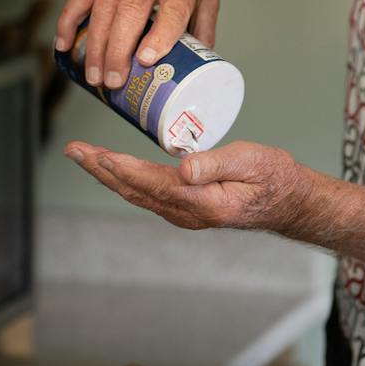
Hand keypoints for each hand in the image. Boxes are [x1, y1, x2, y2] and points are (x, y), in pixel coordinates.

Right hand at [54, 0, 219, 90]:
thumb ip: (203, 29)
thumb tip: (196, 74)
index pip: (172, 6)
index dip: (159, 34)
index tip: (146, 60)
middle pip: (130, 11)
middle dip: (118, 50)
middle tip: (113, 81)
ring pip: (103, 7)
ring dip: (94, 45)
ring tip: (94, 75)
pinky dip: (69, 20)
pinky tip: (64, 44)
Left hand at [64, 139, 313, 234]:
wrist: (290, 203)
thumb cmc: (275, 178)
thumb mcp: (252, 162)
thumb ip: (217, 164)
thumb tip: (183, 168)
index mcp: (203, 203)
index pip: (153, 183)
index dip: (123, 169)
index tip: (99, 155)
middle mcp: (188, 213)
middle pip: (135, 190)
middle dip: (101, 169)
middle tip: (74, 151)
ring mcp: (186, 214)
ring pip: (137, 193)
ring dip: (107, 174)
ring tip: (84, 155)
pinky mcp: (187, 208)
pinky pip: (148, 194)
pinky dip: (125, 179)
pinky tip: (113, 168)